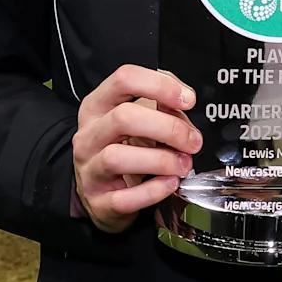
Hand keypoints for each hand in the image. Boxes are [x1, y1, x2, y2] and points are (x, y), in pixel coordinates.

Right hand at [71, 65, 199, 233]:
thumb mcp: (136, 117)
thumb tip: (184, 101)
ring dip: (161, 160)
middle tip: (193, 141)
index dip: (160, 85)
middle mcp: (89, 135)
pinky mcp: (98, 202)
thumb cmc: (123, 148)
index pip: (124, 79)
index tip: (187, 100)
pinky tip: (170, 184)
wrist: (100, 192)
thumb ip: (161, 102)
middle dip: (168, 128)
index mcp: (98, 106)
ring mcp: (89, 169)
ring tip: (183, 164)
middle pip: (123, 117)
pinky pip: (125, 198)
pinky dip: (154, 191)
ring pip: (118, 157)